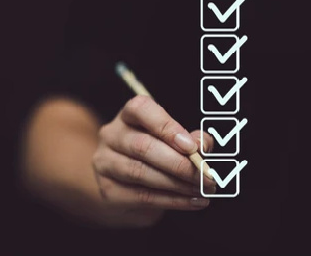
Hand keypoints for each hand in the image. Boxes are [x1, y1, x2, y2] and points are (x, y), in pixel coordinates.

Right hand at [92, 95, 215, 226]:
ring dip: (177, 184)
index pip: (140, 109)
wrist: (125, 189)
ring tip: (202, 190)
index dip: (166, 126)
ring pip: (140, 172)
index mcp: (128, 116)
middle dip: (179, 163)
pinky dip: (172, 200)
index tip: (191, 146)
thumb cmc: (153, 157)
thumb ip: (190, 140)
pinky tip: (191, 201)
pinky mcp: (108, 190)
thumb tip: (202, 144)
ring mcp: (105, 163)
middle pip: (142, 146)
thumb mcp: (172, 142)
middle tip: (205, 175)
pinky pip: (141, 196)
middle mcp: (111, 135)